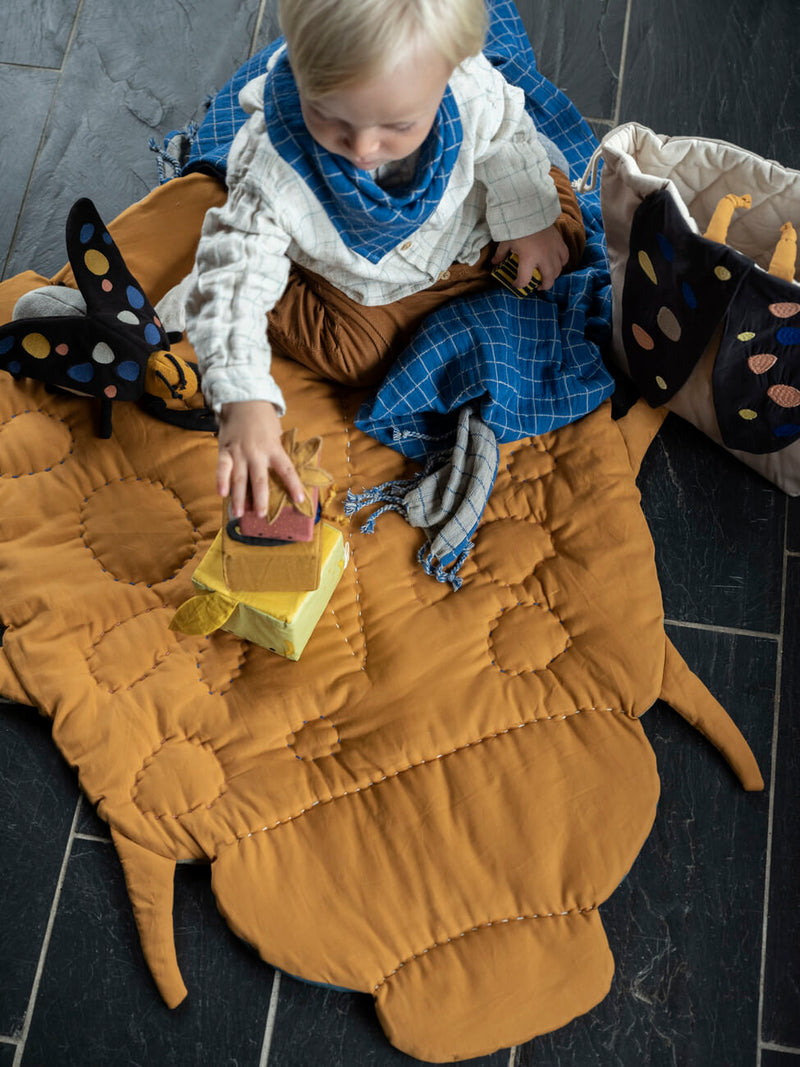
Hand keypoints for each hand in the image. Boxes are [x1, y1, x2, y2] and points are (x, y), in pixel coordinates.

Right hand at [216, 400, 304, 518]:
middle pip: (259, 479)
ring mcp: (239, 452)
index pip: (286, 469)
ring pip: (239, 478)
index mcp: (274, 448)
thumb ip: (277, 453)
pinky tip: (221, 494)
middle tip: (262, 515)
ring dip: (239, 498)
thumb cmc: (264, 419)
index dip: (293, 485)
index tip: (299, 500)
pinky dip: (221, 480)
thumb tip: (281, 475)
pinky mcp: (225, 450)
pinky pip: (222, 468)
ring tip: (239, 514)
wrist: (244, 400)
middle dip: (261, 499)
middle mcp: (256, 452)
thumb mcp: (277, 434)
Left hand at [492, 224, 567, 290]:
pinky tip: (556, 263)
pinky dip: (561, 263)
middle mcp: (543, 258)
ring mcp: (553, 251)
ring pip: (558, 271)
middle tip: (538, 286)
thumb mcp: (505, 241)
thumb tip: (494, 263)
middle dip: (543, 286)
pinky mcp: (560, 243)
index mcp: (528, 259)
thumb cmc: (517, 226)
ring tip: (547, 276)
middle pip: (548, 280)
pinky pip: (565, 258)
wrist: (531, 210)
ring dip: (552, 276)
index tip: (515, 283)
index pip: (524, 280)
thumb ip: (500, 254)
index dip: (518, 285)